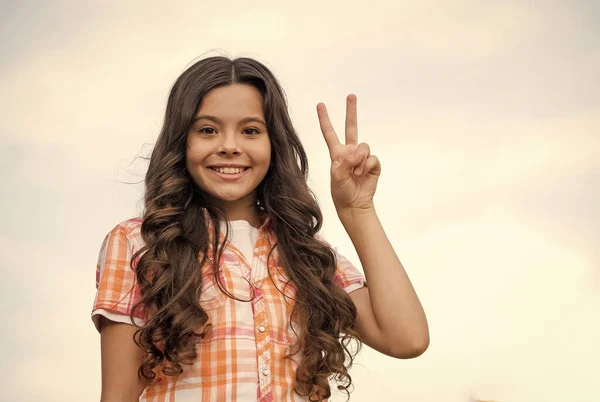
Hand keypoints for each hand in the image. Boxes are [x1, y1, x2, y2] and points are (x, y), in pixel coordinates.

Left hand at [317, 94, 380, 214]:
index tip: (320, 105)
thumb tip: (358, 153)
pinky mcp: (373, 164)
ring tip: (356, 172)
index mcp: (337, 153)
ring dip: (360, 159)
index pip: (330, 133)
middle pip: (351, 127)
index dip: (325, 119)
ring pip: (364, 146)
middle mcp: (350, 152)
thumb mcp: (337, 177)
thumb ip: (345, 162)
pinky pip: (372, 158)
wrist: (355, 204)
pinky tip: (364, 174)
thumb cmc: (341, 192)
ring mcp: (362, 157)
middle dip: (351, 111)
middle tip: (351, 96)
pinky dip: (368, 166)